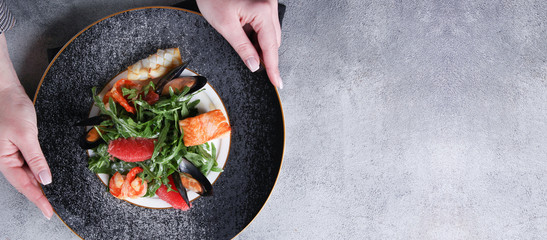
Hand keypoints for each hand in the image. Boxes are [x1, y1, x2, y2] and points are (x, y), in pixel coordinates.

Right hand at [0, 34, 52, 219]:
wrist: (3, 90)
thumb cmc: (10, 109)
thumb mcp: (26, 135)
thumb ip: (36, 159)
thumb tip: (45, 180)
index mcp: (3, 160)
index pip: (24, 186)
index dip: (37, 200)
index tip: (48, 213)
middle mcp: (4, 159)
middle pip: (24, 183)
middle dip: (37, 195)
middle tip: (51, 208)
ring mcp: (9, 153)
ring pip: (25, 174)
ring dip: (37, 184)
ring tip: (49, 196)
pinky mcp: (14, 145)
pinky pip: (25, 163)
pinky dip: (35, 170)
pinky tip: (44, 175)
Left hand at [196, 0, 282, 88]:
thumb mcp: (225, 25)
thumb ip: (242, 47)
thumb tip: (254, 65)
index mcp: (262, 11)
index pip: (271, 46)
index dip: (273, 67)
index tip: (277, 82)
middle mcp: (270, 6)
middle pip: (274, 40)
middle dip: (265, 55)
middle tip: (253, 65)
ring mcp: (268, 3)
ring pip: (270, 33)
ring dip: (260, 44)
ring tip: (240, 40)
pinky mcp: (263, 3)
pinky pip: (265, 24)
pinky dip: (257, 34)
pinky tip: (244, 33)